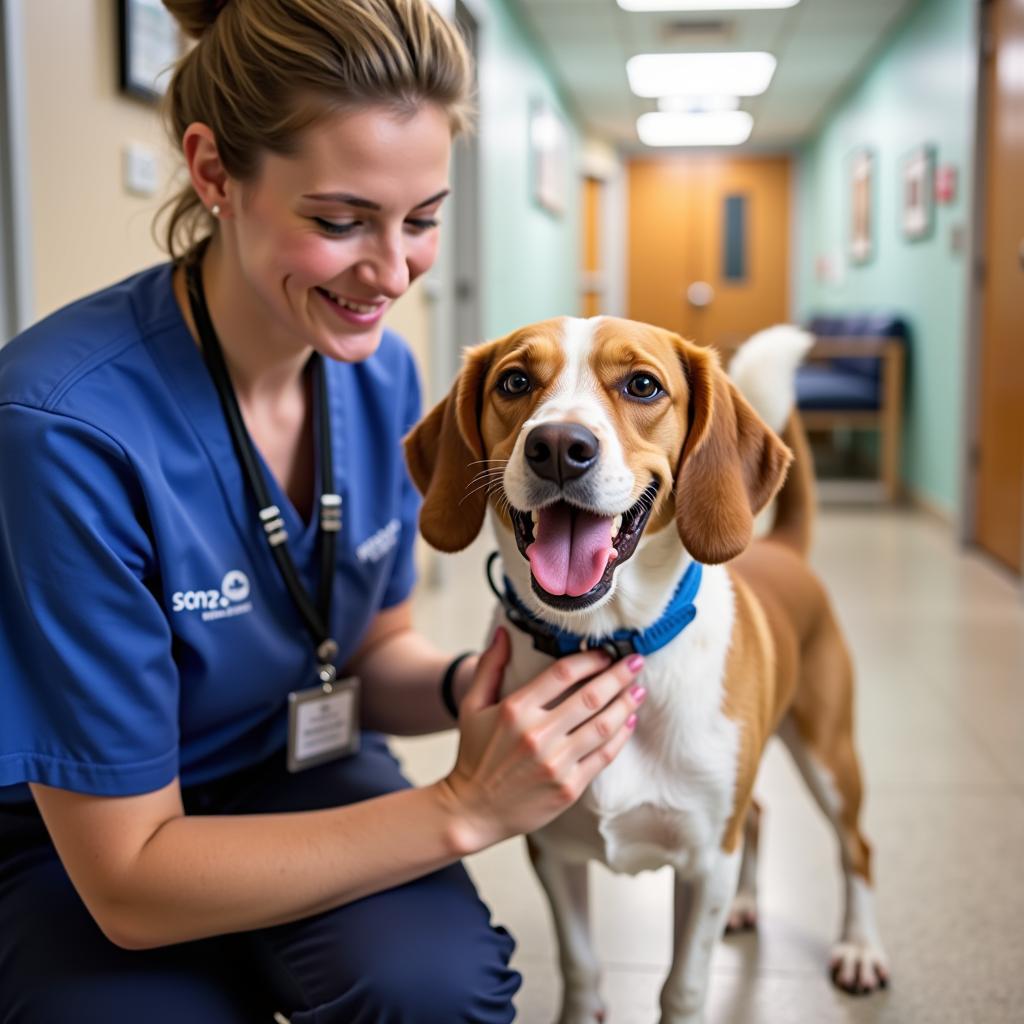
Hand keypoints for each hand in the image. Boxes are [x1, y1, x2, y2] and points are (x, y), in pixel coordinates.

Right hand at [441, 627, 646, 852]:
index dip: (589, 659)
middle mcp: (537, 735)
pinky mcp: (569, 788)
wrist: (473, 810)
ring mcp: (555, 763)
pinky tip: (629, 722)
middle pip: (591, 697)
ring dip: (626, 704)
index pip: (563, 673)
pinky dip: (620, 736)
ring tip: (638, 689)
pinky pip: (603, 756)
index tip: (605, 652)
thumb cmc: (474, 754)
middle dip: (619, 675)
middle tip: (636, 661)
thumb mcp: (472, 706)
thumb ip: (489, 666)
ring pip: (603, 726)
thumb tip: (504, 632)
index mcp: (514, 710)